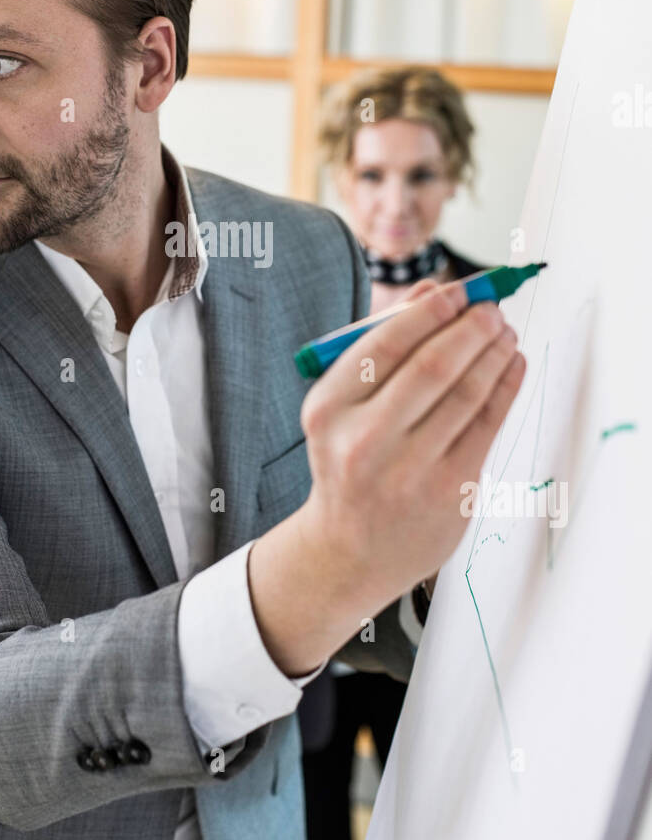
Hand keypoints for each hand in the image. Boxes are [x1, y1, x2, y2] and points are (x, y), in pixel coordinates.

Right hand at [296, 276, 524, 614]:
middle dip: (470, 328)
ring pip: (465, 395)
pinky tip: (511, 364)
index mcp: (327, 410)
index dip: (428, 312)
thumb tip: (431, 290)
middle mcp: (363, 441)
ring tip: (505, 331)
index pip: (383, 345)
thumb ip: (380, 344)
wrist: (349, 549)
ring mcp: (407, 471)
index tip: (457, 292)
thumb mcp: (342, 406)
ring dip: (493, 353)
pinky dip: (504, 387)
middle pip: (431, 366)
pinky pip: (485, 426)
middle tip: (491, 308)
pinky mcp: (448, 492)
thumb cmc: (348, 460)